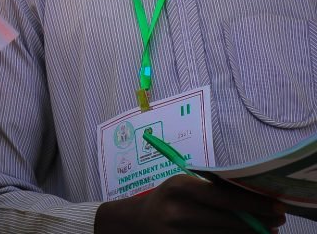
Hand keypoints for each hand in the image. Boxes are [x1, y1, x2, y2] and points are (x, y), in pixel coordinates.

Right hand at [95, 174, 286, 232]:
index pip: (226, 198)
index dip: (255, 204)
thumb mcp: (184, 186)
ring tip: (266, 231)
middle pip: (231, 221)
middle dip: (259, 221)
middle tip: (278, 220)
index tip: (277, 206)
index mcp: (180, 188)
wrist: (137, 222)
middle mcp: (178, 212)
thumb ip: (212, 189)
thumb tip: (254, 197)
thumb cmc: (167, 199)